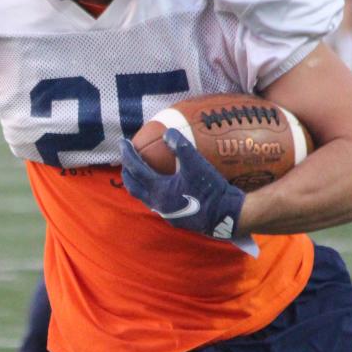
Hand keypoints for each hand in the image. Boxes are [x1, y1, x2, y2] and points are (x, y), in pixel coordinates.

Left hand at [119, 129, 245, 239]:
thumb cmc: (211, 190)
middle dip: (127, 172)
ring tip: (140, 171)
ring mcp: (166, 214)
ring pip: (144, 197)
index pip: (136, 170)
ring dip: (139, 183)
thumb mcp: (197, 164)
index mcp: (159, 191)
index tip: (123, 142)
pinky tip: (162, 185)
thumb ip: (181, 147)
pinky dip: (152, 191)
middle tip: (127, 158)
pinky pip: (157, 203)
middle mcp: (158, 204)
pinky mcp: (176, 219)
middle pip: (134, 187)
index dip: (128, 154)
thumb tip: (167, 132)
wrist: (228, 216)